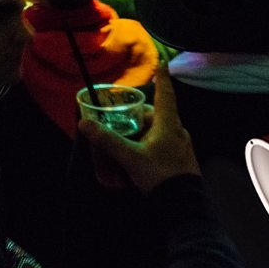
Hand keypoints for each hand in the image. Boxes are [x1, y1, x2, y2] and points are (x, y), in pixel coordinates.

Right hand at [78, 64, 200, 194]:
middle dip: (138, 113)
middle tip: (121, 118)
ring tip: (126, 139)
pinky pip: (163, 143)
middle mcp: (178, 131)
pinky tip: (139, 154)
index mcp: (168, 124)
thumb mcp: (130, 157)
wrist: (184, 205)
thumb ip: (107, 140)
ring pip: (159, 129)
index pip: (164, 94)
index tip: (162, 62)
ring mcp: (181, 146)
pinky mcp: (181, 160)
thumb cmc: (160, 175)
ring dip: (143, 130)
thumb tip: (84, 122)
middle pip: (156, 113)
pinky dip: (150, 142)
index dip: (162, 78)